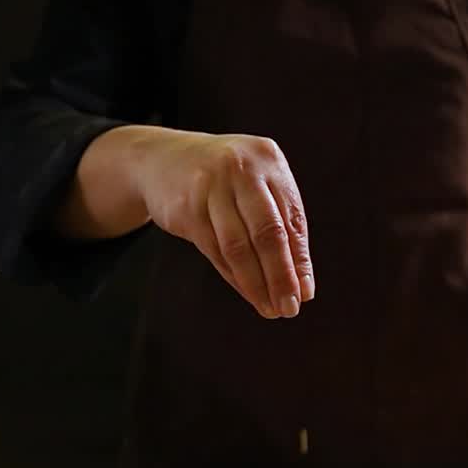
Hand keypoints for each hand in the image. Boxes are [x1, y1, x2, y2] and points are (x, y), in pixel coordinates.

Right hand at [133, 128, 313, 318]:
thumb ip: (283, 225)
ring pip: (238, 246)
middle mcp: (240, 167)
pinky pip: (214, 250)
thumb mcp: (258, 187)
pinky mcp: (185, 207)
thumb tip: (303, 284)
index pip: (292, 219)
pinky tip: (247, 292)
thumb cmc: (225, 179)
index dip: (299, 260)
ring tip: (269, 308)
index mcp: (267, 158)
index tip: (305, 293)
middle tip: (289, 308)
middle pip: (267, 233)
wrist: (162, 159)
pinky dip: (234, 276)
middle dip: (281, 276)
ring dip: (256, 284)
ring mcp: (209, 186)